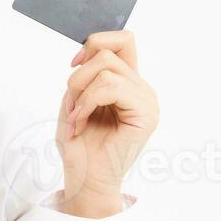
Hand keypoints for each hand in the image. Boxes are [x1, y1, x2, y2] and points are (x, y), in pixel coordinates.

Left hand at [58, 29, 158, 212]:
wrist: (85, 180)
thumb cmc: (80, 147)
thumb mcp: (74, 101)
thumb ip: (85, 75)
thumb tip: (88, 51)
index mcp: (129, 84)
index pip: (123, 40)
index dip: (94, 43)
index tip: (73, 65)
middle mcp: (142, 89)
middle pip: (108, 51)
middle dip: (78, 76)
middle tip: (73, 106)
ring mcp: (147, 101)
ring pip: (107, 68)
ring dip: (81, 93)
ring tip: (77, 118)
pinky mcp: (146, 114)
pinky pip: (111, 87)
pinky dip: (87, 102)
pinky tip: (81, 122)